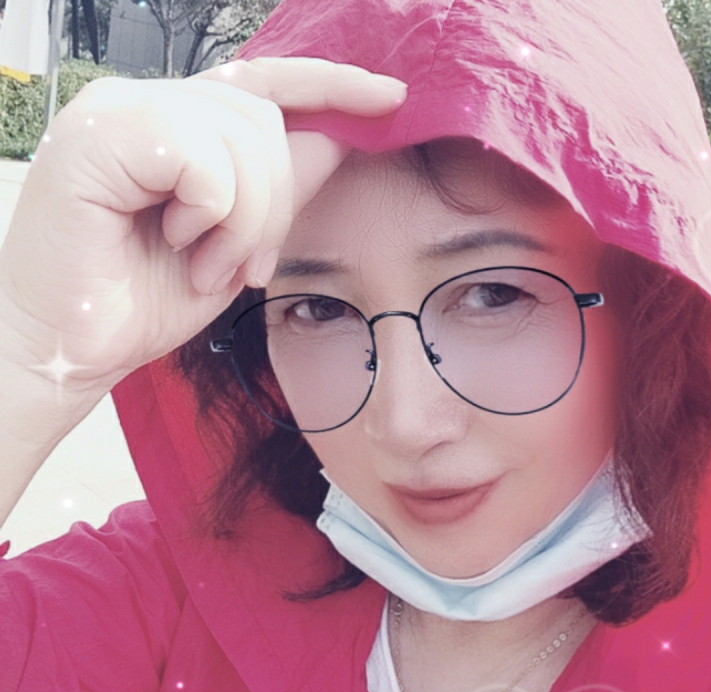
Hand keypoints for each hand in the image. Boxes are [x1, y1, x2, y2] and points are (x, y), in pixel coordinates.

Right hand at [0, 58, 405, 394]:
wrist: (76, 346)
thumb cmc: (146, 298)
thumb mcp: (237, 243)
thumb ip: (281, 188)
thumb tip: (339, 140)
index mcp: (176, 125)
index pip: (266, 82)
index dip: (331, 85)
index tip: (390, 97)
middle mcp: (146, 103)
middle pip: (265, 119)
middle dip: (275, 207)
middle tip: (243, 267)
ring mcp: (117, 111)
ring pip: (241, 137)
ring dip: (243, 223)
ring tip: (204, 265)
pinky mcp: (97, 136)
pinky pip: (202, 158)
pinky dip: (210, 215)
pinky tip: (175, 243)